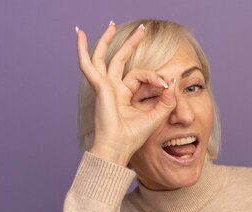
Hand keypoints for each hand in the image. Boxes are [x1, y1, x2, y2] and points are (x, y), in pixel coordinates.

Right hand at [76, 22, 176, 165]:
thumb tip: (173, 82)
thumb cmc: (133, 137)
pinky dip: (82, 49)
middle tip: (143, 28)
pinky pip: (89, 65)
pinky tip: (79, 34)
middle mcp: (113, 89)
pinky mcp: (100, 87)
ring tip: (111, 24)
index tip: (166, 85)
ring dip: (107, 40)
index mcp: (124, 95)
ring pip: (104, 57)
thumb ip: (166, 100)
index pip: (140, 75)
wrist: (118, 147)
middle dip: (131, 42)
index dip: (155, 78)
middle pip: (121, 59)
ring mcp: (104, 87)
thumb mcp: (156, 116)